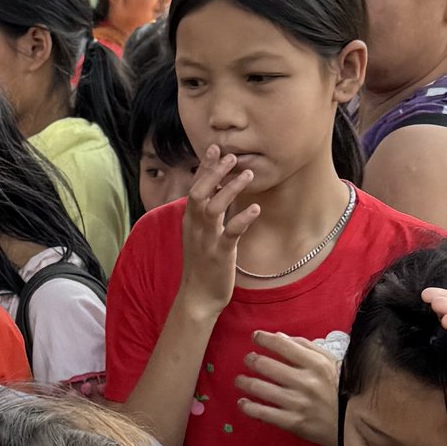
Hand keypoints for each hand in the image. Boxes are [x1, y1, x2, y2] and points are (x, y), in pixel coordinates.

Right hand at [178, 145, 260, 316]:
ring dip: (230, 189)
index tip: (214, 147)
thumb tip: (218, 193)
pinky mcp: (219, 254)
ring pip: (213, 208)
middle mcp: (195, 227)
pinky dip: (242, 219)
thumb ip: (208, 215)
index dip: (204, 167)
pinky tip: (256, 209)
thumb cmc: (203, 266)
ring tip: (248, 174)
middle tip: (231, 155)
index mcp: (190, 221)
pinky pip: (231, 233)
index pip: (195, 187)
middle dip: (214, 172)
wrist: (197, 298)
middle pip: (199, 192)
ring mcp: (206, 240)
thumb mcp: (202, 236)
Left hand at [234, 332, 339, 445]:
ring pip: (262, 388)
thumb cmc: (342, 389)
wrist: (356, 424)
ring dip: (245, 382)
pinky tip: (242, 403)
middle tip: (248, 359)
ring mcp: (299, 403)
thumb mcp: (331, 363)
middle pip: (267, 365)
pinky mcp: (294, 423)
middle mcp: (306, 382)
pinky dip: (249, 407)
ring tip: (239, 380)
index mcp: (317, 364)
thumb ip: (306, 347)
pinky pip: (264, 413)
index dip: (264, 338)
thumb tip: (279, 336)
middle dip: (252, 360)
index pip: (283, 345)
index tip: (255, 337)